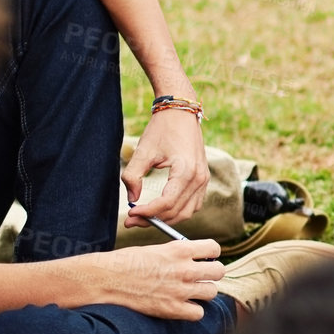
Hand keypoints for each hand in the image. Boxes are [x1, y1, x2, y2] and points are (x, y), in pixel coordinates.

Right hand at [85, 240, 223, 320]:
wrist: (105, 280)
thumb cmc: (125, 262)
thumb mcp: (155, 248)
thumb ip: (177, 253)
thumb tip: (193, 259)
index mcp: (180, 249)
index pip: (214, 248)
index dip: (211, 254)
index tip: (204, 259)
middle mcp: (185, 269)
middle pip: (219, 271)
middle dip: (211, 274)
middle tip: (199, 277)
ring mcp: (180, 290)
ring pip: (212, 292)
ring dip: (203, 293)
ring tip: (189, 292)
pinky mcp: (172, 309)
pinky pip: (198, 313)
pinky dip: (192, 312)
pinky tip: (181, 307)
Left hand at [122, 107, 208, 227]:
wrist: (181, 113)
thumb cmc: (162, 129)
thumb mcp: (143, 151)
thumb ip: (133, 176)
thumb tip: (132, 200)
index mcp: (186, 171)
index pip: (167, 203)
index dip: (147, 213)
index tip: (129, 213)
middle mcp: (199, 178)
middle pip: (176, 211)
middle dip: (153, 219)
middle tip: (131, 220)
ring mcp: (204, 179)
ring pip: (187, 212)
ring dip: (166, 218)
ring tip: (144, 216)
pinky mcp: (203, 179)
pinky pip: (193, 204)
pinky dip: (177, 211)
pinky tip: (160, 209)